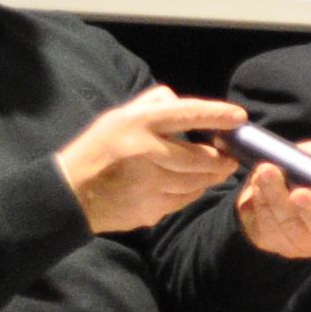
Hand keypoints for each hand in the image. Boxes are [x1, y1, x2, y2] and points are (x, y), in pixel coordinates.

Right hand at [58, 87, 246, 234]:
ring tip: (215, 170)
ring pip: (196, 182)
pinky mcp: (149, 208)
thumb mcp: (118, 117)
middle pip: (200, 158)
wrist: (71, 192)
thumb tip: (184, 103)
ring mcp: (148, 184)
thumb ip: (153, 105)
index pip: (186, 114)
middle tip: (231, 157)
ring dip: (210, 177)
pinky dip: (192, 192)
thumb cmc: (99, 149)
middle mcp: (144, 152)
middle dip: (222, 159)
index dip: (216, 115)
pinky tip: (188, 185)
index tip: (239, 118)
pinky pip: (184, 200)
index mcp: (137, 123)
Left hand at [236, 139, 310, 261]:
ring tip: (268, 172)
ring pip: (282, 225)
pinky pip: (259, 223)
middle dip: (307, 211)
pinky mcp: (264, 238)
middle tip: (300, 192)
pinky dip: (258, 200)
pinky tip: (257, 182)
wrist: (274, 178)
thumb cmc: (308, 173)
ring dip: (274, 198)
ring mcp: (291, 243)